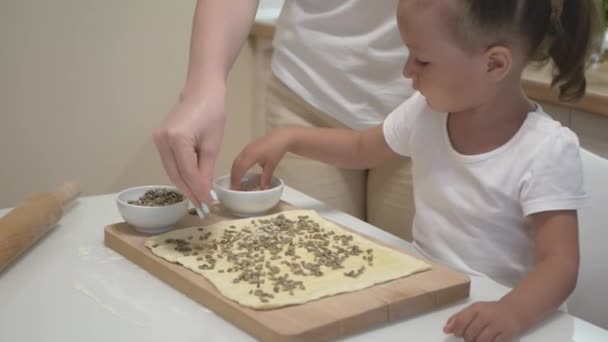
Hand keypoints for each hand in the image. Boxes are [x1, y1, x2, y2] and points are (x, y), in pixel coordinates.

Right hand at [153, 89, 225, 207]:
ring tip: (199, 199)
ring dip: (185, 186)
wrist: (202, 92)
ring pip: (172, 171)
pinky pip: (171, 163)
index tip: (208, 205)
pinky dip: (181, 174)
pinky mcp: (160, 141)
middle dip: (190, 192)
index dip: (199, 191)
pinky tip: (192, 184)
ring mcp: (158, 140)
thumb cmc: (212, 113)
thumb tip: (204, 193)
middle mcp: (162, 141)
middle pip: (176, 175)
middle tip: (202, 207)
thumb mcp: (213, 144)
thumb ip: (206, 171)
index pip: (188, 173)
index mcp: (176, 139)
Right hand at [231, 129, 290, 189]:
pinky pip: (240, 158)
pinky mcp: (249, 147)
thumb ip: (266, 177)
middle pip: (235, 165)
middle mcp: (246, 151)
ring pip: (236, 161)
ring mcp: (246, 148)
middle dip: (233, 176)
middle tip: (234, 187)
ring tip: (236, 180)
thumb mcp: (271, 165)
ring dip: (235, 171)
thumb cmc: (276, 150)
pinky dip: (238, 166)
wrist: (281, 137)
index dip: (236, 179)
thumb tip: (264, 190)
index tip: (235, 188)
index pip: (239, 169)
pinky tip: (241, 171)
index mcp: (250, 156)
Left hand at [444, 301, 521, 341]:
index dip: (457, 330)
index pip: (461, 321)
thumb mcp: (474, 310)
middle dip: (467, 339)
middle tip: (471, 337)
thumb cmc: (490, 311)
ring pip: (480, 341)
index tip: (457, 333)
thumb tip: (445, 330)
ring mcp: (497, 326)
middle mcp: (486, 316)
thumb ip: (458, 318)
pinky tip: (488, 340)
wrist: (514, 311)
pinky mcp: (506, 335)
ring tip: (479, 338)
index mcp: (476, 309)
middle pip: (470, 334)